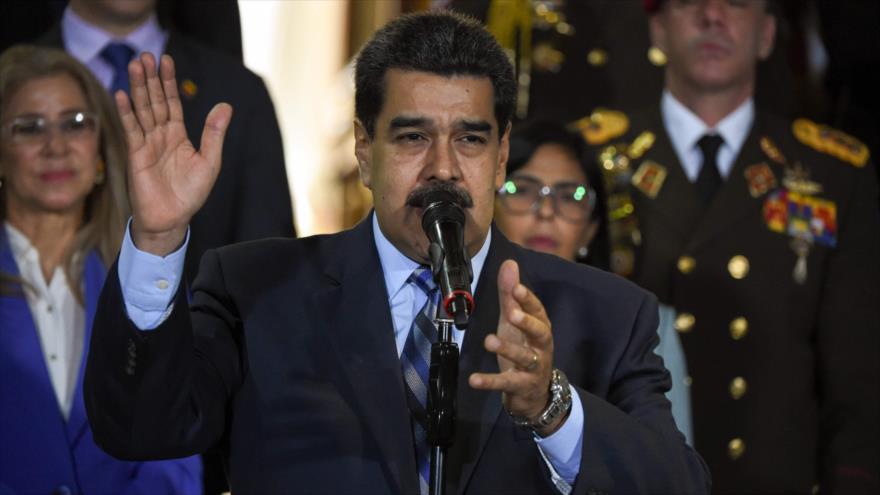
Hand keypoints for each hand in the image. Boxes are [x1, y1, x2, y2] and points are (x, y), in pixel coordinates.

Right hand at [115, 53, 231, 254]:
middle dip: (150, 79)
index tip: (166, 60)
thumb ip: (214, 134)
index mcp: (179, 135)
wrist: (172, 219)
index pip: (172, 103)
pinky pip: (131, 129)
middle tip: (145, 55)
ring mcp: (147, 144)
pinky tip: (121, 94)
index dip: (168, 82)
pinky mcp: (136, 155)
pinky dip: (126, 112)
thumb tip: (226, 105)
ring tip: (135, 65)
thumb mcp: (209, 162)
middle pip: (154, 101)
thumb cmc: (191, 194)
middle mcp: (161, 135)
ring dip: (138, 88)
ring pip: (142, 110)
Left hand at [469, 260, 564, 435]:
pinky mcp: (522, 386)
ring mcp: (534, 367)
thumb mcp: (514, 320)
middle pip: (539, 332)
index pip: (537, 309)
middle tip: (511, 313)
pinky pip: (506, 383)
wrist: (533, 393)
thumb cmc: (523, 348)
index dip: (527, 299)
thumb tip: (510, 263)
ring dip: (507, 349)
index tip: (516, 287)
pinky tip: (474, 379)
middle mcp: (541, 346)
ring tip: (488, 341)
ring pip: (524, 358)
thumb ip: (510, 294)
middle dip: (526, 322)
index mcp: (539, 326)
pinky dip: (490, 382)